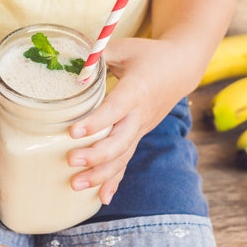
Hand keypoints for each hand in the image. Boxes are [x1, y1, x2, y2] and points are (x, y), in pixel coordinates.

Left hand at [68, 37, 190, 204]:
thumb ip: (97, 56)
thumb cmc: (149, 55)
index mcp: (136, 90)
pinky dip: (115, 180)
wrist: (181, 68)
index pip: (115, 109)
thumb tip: (66, 62)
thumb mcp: (125, 48)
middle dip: (96, 155)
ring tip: (75, 185)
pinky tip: (102, 198)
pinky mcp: (138, 136)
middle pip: (120, 141)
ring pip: (122, 157)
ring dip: (100, 174)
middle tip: (71, 162)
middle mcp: (140, 115)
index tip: (73, 132)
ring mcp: (140, 129)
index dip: (96, 122)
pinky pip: (126, 161)